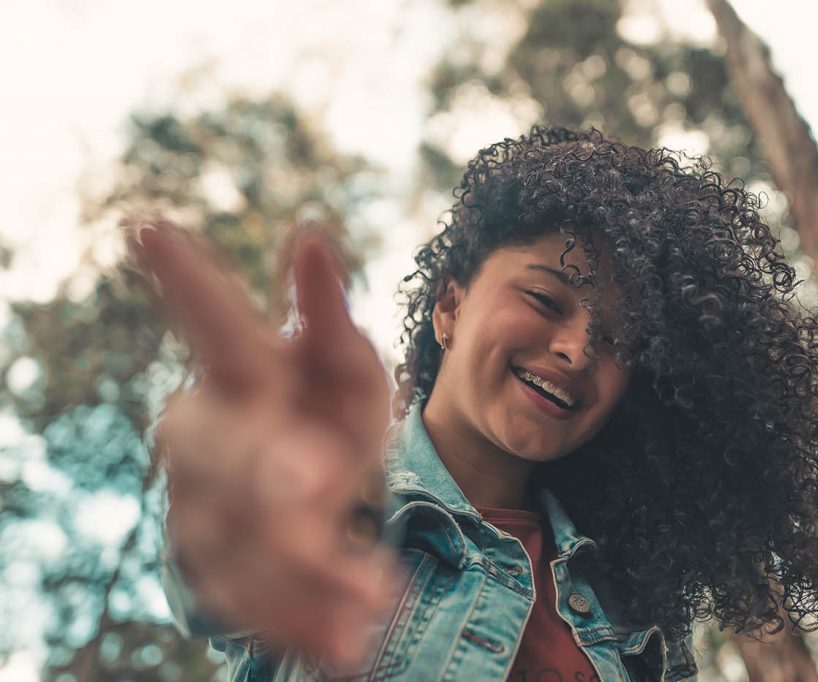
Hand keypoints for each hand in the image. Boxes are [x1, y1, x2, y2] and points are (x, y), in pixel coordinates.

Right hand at [134, 222, 398, 664]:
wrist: (307, 490)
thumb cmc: (326, 408)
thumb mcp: (346, 365)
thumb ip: (329, 313)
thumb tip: (310, 233)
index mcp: (239, 370)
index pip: (214, 325)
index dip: (186, 283)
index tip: (149, 228)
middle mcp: (204, 433)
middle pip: (221, 453)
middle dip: (266, 471)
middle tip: (317, 485)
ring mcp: (199, 505)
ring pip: (239, 540)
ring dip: (309, 573)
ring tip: (378, 603)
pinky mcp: (212, 566)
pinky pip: (247, 601)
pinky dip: (302, 624)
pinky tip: (349, 647)